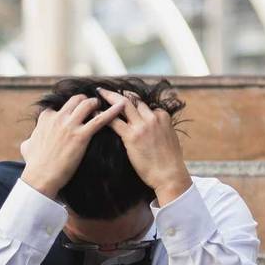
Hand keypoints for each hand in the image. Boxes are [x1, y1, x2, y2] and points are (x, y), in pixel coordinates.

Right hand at [19, 92, 126, 198]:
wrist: (41, 177)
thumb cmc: (34, 165)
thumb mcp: (27, 147)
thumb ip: (30, 140)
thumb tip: (27, 142)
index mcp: (46, 118)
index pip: (61, 106)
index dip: (69, 110)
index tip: (75, 114)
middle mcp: (58, 117)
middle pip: (77, 100)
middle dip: (86, 102)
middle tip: (93, 108)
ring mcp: (70, 125)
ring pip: (88, 104)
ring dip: (97, 105)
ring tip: (103, 109)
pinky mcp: (81, 136)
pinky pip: (100, 119)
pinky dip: (112, 111)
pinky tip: (122, 106)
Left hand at [95, 86, 191, 204]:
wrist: (170, 174)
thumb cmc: (169, 162)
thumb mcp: (170, 139)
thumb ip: (161, 129)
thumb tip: (155, 129)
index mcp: (163, 117)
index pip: (145, 105)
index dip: (132, 102)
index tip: (121, 100)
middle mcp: (153, 118)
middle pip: (133, 100)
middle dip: (118, 94)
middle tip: (105, 90)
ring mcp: (142, 126)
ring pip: (123, 105)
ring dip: (109, 97)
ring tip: (98, 93)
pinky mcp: (132, 137)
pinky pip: (114, 122)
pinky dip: (103, 115)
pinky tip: (94, 113)